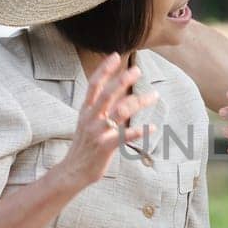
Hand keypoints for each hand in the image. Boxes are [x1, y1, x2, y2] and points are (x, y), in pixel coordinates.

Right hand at [59, 54, 156, 189]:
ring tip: (155, 96)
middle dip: (122, 80)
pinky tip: (153, 127)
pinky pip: (125, 136)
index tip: (116, 56)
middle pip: (107, 94)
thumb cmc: (84, 146)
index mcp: (86, 111)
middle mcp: (91, 118)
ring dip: (139, 102)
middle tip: (137, 70)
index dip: (104, 69)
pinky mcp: (105, 147)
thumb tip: (116, 92)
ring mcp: (98, 132)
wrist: (72, 171)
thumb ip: (100, 108)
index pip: (94, 85)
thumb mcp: (87, 123)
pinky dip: (140, 131)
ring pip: (120, 112)